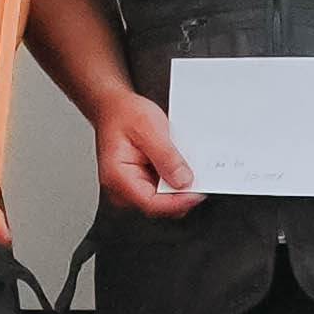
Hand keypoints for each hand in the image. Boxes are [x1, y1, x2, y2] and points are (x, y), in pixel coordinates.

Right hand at [91, 91, 202, 217]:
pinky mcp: (140, 186)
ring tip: (184, 162)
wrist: (114, 108)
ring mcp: (130, 190)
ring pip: (163, 200)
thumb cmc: (124, 115)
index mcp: (117, 177)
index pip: (151, 203)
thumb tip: (184, 181)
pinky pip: (162, 191)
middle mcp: (120, 189)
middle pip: (159, 205)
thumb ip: (166, 156)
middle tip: (198, 173)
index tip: (198, 192)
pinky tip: (176, 164)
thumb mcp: (149, 128)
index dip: (178, 201)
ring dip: (178, 185)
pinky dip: (173, 180)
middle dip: (181, 192)